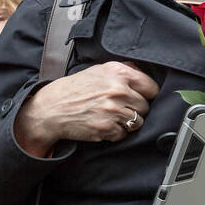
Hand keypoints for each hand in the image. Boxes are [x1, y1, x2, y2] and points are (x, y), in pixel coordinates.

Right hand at [14, 61, 158, 154]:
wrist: (53, 107)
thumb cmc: (74, 88)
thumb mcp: (98, 70)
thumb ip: (122, 71)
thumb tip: (143, 76)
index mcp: (118, 73)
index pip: (151, 87)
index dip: (147, 94)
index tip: (141, 97)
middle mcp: (118, 90)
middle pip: (145, 106)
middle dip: (135, 109)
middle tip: (120, 108)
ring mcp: (113, 110)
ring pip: (137, 122)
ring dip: (127, 122)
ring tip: (112, 117)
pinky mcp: (107, 127)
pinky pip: (123, 134)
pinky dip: (115, 133)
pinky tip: (104, 124)